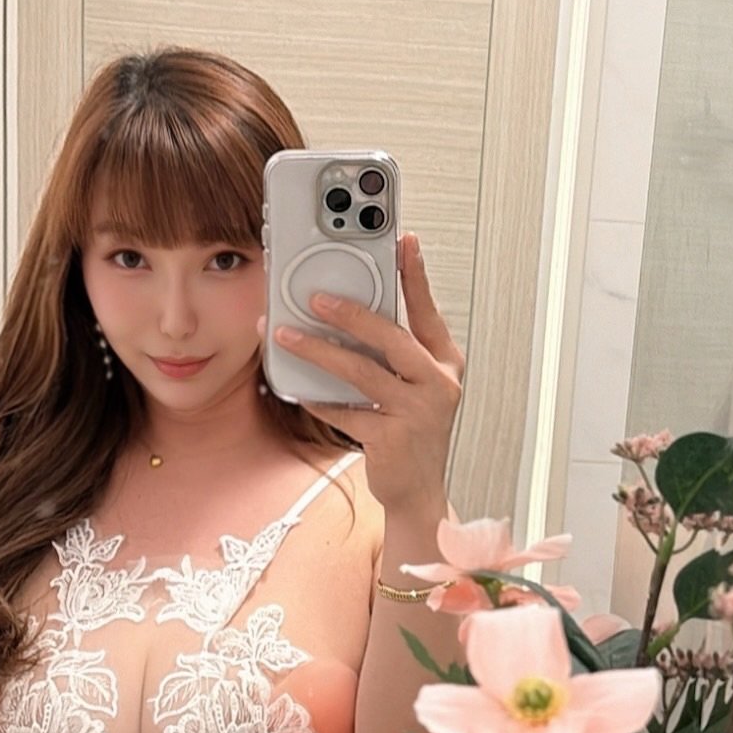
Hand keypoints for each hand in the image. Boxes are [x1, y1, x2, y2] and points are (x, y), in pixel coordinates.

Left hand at [264, 233, 464, 515]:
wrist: (417, 491)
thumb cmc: (411, 432)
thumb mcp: (413, 387)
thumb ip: (391, 355)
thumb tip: (344, 316)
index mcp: (444, 363)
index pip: (427, 311)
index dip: (416, 275)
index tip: (403, 241)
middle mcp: (437, 384)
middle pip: (391, 338)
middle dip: (351, 313)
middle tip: (316, 298)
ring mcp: (417, 412)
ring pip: (362, 372)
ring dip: (319, 351)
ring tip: (288, 336)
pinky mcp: (392, 439)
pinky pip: (346, 411)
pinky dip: (319, 399)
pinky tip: (299, 388)